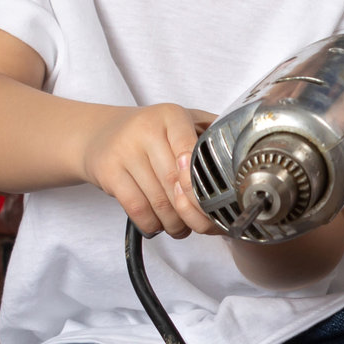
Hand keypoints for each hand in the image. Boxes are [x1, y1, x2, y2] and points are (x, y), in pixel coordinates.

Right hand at [79, 104, 217, 236]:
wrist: (99, 134)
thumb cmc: (151, 132)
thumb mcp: (181, 122)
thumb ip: (209, 134)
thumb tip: (244, 158)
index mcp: (171, 116)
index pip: (189, 148)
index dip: (199, 178)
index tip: (213, 199)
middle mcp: (146, 129)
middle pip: (174, 181)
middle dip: (193, 211)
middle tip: (204, 226)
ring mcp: (123, 150)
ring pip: (157, 198)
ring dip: (174, 222)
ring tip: (183, 228)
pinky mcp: (107, 172)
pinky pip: (135, 207)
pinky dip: (152, 223)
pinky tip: (160, 226)